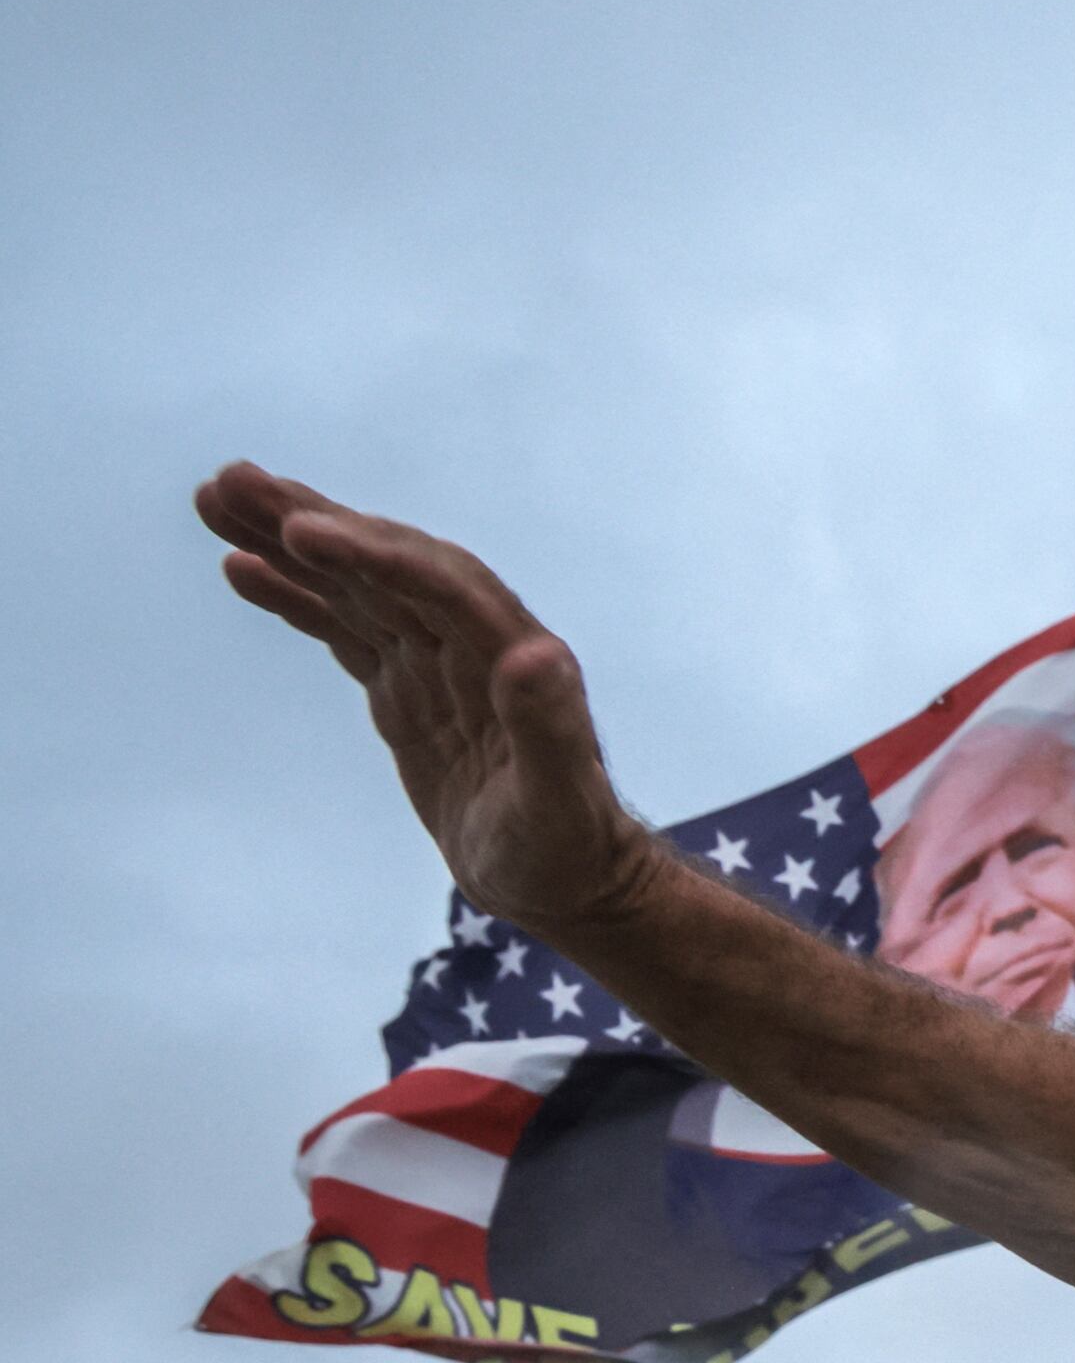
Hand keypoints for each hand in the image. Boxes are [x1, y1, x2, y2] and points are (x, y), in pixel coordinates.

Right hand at [194, 463, 663, 943]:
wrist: (571, 881)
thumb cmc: (568, 849)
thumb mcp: (559, 801)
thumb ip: (549, 730)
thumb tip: (538, 655)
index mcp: (513, 656)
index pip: (439, 587)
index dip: (373, 556)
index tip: (304, 532)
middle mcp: (475, 643)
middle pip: (386, 565)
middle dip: (313, 521)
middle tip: (229, 481)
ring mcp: (436, 663)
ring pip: (356, 585)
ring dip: (290, 541)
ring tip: (215, 497)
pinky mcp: (408, 688)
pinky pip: (345, 627)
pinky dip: (297, 595)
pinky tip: (241, 564)